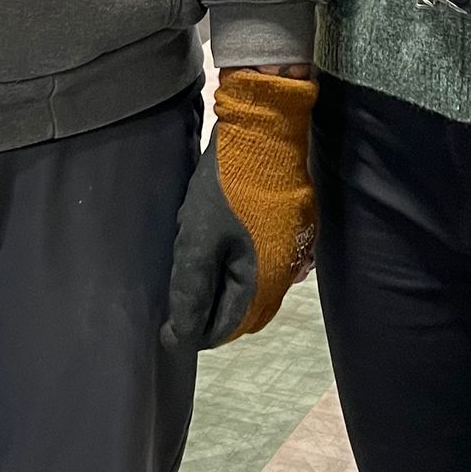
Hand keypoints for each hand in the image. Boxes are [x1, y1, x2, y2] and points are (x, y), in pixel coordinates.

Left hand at [163, 69, 317, 351]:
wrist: (265, 132)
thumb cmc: (225, 187)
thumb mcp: (196, 239)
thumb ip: (190, 292)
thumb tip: (178, 339)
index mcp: (262, 282)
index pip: (227, 329)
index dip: (196, 331)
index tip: (170, 321)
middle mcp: (287, 276)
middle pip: (248, 316)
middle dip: (216, 316)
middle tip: (185, 300)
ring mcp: (298, 253)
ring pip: (262, 293)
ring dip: (233, 295)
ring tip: (203, 277)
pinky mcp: (300, 233)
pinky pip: (273, 270)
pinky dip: (250, 274)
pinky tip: (230, 256)